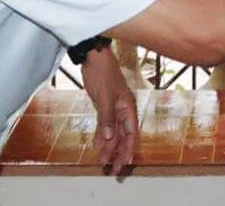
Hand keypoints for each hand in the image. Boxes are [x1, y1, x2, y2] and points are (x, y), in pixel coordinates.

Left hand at [80, 45, 137, 172]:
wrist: (93, 56)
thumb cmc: (102, 72)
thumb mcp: (104, 96)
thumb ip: (107, 118)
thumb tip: (109, 139)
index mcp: (128, 106)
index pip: (130, 132)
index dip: (128, 149)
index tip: (125, 163)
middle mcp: (123, 108)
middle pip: (122, 135)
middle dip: (118, 152)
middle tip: (113, 169)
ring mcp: (113, 106)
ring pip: (113, 131)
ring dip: (108, 146)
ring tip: (102, 161)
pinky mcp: (103, 104)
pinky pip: (105, 124)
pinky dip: (102, 135)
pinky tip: (98, 144)